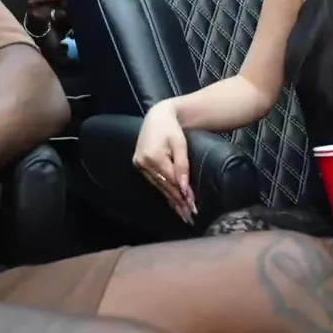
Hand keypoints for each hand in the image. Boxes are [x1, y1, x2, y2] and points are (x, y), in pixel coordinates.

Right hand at [131, 101, 195, 223]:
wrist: (157, 116)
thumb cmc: (172, 128)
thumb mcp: (180, 144)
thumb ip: (182, 166)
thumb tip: (184, 188)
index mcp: (153, 157)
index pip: (172, 180)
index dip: (183, 194)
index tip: (193, 207)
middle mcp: (144, 163)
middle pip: (165, 186)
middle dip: (178, 202)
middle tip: (189, 216)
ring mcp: (140, 164)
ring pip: (159, 186)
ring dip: (172, 201)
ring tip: (182, 214)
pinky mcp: (139, 165)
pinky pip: (154, 182)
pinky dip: (164, 192)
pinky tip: (171, 202)